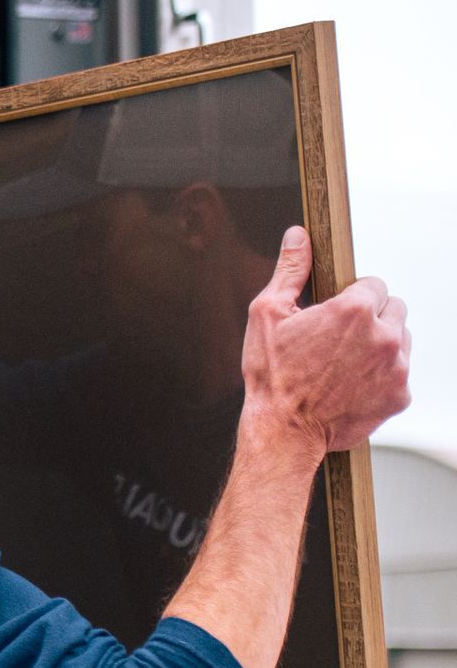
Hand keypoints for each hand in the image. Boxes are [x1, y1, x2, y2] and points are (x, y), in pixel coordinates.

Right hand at [240, 226, 409, 457]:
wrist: (283, 431)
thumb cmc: (271, 376)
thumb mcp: (267, 315)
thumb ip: (290, 271)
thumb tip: (298, 237)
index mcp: (354, 310)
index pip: (374, 284)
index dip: (351, 297)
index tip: (334, 316)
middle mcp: (383, 335)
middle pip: (394, 309)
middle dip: (371, 319)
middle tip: (338, 341)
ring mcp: (396, 367)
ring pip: (401, 339)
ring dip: (380, 345)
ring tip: (345, 363)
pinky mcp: (400, 394)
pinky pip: (400, 373)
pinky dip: (382, 377)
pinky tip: (352, 384)